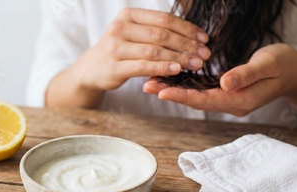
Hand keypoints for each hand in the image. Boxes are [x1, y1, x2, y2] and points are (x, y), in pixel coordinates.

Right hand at [72, 8, 210, 91]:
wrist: (91, 69)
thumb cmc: (120, 50)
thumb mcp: (134, 34)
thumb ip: (155, 31)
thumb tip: (192, 35)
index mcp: (128, 15)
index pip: (164, 19)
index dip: (187, 28)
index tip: (204, 39)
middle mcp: (120, 28)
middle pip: (161, 34)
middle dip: (187, 44)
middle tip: (204, 54)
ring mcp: (115, 47)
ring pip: (154, 50)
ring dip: (179, 57)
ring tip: (196, 64)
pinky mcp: (115, 67)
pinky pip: (143, 66)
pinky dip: (162, 67)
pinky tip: (177, 70)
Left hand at [144, 43, 296, 116]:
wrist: (295, 72)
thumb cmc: (284, 65)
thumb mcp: (268, 65)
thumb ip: (246, 75)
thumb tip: (224, 83)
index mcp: (239, 101)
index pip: (205, 100)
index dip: (183, 96)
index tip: (162, 91)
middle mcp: (230, 103)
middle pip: (195, 101)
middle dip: (171, 93)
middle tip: (147, 86)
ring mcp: (227, 100)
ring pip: (195, 97)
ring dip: (174, 90)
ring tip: (151, 83)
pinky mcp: (225, 92)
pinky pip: (201, 91)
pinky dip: (185, 86)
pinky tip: (171, 79)